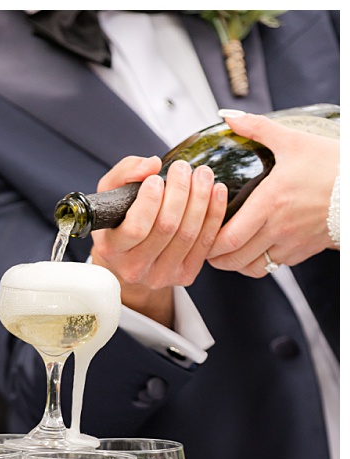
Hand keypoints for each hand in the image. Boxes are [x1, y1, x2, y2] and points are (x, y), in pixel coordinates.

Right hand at [90, 156, 227, 326]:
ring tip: (202, 174)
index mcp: (112, 250)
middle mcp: (134, 269)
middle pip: (167, 228)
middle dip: (180, 191)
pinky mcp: (185, 276)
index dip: (150, 200)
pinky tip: (216, 191)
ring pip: (189, 234)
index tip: (156, 178)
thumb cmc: (120, 221)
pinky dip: (215, 214)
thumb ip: (125, 173)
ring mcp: (161, 276)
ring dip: (200, 198)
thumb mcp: (110, 193)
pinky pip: (206, 243)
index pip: (136, 228)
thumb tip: (152, 164)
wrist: (130, 256)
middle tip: (183, 168)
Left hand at [207, 110, 340, 274]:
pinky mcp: (306, 250)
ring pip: (253, 267)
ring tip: (227, 250)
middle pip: (234, 259)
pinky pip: (275, 265)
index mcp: (271, 203)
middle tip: (206, 246)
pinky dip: (259, 262)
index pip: (227, 238)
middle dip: (214, 257)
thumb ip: (258, 128)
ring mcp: (294, 242)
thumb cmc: (333, 162)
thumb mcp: (294, 141)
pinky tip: (254, 248)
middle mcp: (280, 227)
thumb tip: (229, 116)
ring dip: (235, 263)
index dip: (207, 243)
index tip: (200, 234)